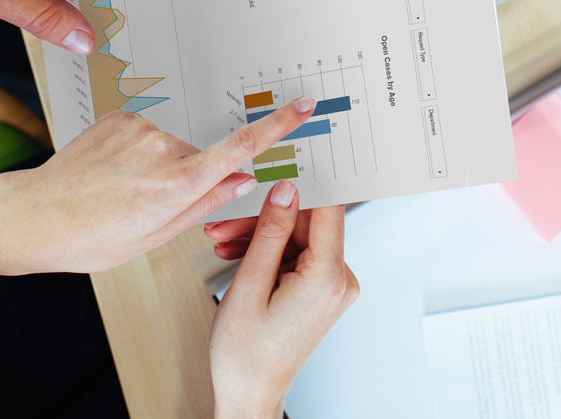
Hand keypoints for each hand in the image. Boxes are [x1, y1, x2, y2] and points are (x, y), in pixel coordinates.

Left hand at [0, 96, 319, 274]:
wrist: (36, 216)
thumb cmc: (92, 238)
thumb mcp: (156, 236)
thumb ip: (205, 204)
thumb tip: (242, 179)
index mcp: (177, 186)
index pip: (240, 150)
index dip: (276, 126)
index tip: (300, 106)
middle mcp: (163, 149)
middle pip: (198, 158)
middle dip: (186, 177)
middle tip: (144, 205)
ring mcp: (140, 128)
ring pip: (170, 147)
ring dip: (156, 166)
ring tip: (118, 190)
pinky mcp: (121, 116)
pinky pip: (145, 134)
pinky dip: (135, 152)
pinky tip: (109, 173)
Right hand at [208, 184, 358, 418]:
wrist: (247, 394)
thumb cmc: (246, 354)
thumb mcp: (250, 283)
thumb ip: (270, 231)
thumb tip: (287, 189)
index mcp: (328, 279)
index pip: (327, 208)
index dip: (302, 183)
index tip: (279, 167)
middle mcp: (339, 282)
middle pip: (305, 223)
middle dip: (262, 218)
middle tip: (223, 222)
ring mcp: (331, 288)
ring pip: (295, 238)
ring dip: (258, 236)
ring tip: (221, 242)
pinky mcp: (319, 292)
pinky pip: (295, 256)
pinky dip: (266, 253)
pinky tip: (237, 254)